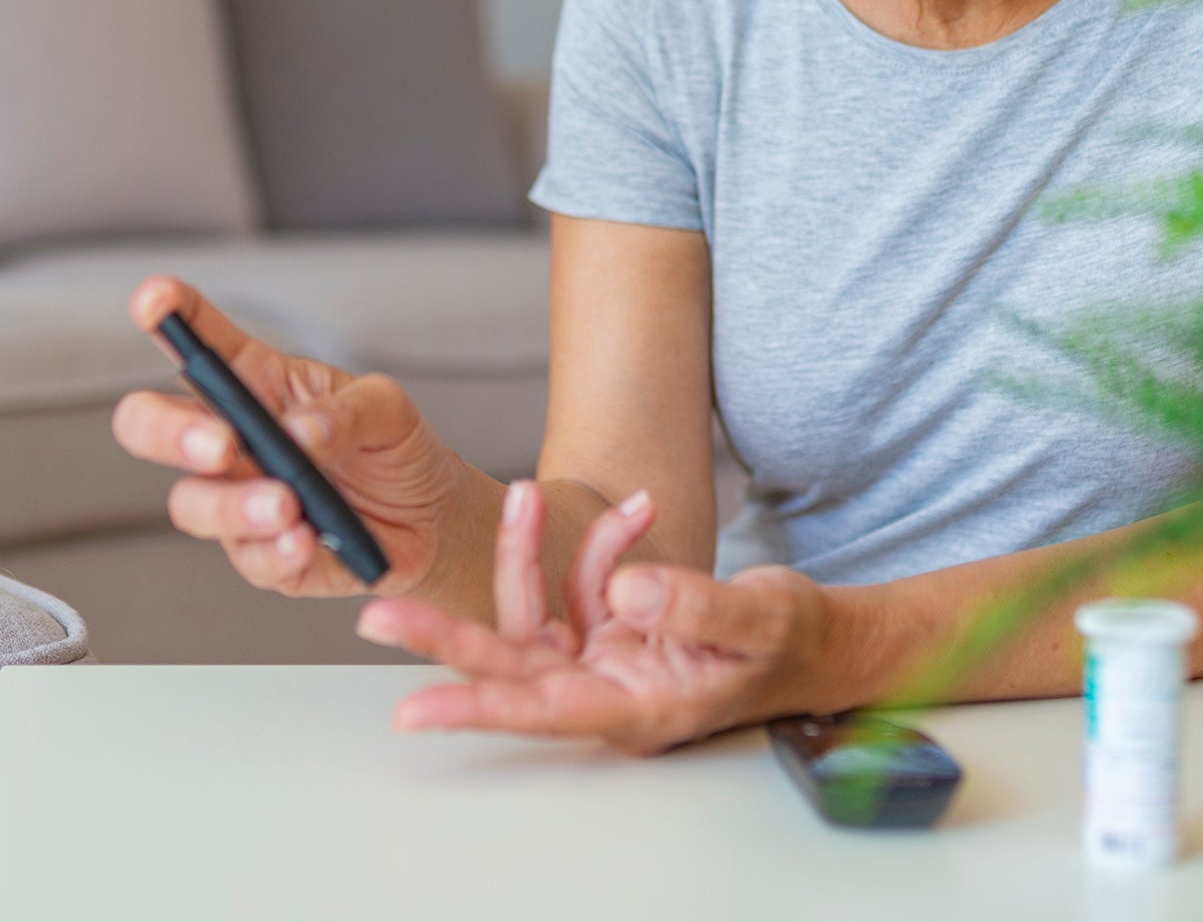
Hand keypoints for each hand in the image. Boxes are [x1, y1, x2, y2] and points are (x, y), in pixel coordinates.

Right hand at [113, 276, 462, 597]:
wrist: (430, 518)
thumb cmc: (394, 447)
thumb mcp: (388, 408)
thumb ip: (348, 411)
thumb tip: (300, 432)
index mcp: (258, 384)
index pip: (201, 343)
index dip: (169, 317)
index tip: (154, 300)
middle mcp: (234, 440)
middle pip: (152, 425)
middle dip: (168, 431)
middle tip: (221, 444)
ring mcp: (238, 497)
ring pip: (192, 501)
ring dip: (236, 505)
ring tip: (290, 505)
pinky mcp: (260, 553)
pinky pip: (248, 556)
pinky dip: (276, 549)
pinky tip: (306, 539)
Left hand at [356, 479, 835, 754]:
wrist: (817, 639)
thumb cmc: (794, 642)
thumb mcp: (760, 619)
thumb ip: (694, 607)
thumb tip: (629, 590)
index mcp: (639, 708)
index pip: (541, 710)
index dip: (474, 708)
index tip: (410, 710)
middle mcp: (610, 688)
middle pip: (511, 663)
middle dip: (447, 633)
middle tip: (379, 613)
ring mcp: (608, 658)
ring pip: (541, 607)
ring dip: (540, 549)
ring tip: (558, 496)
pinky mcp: (615, 628)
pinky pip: (583, 580)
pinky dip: (601, 542)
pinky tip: (635, 511)